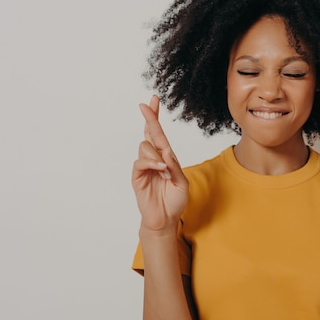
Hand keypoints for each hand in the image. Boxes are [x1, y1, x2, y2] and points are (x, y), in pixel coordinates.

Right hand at [132, 95, 188, 233]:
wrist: (165, 219)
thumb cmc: (175, 201)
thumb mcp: (182, 183)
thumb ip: (175, 167)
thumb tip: (166, 152)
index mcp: (166, 157)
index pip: (160, 134)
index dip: (155, 117)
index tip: (154, 99)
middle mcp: (154, 158)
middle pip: (149, 133)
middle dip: (149, 118)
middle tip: (145, 105)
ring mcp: (145, 166)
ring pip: (145, 147)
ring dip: (157, 155)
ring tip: (165, 171)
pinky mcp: (137, 176)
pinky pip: (140, 162)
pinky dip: (151, 163)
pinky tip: (160, 170)